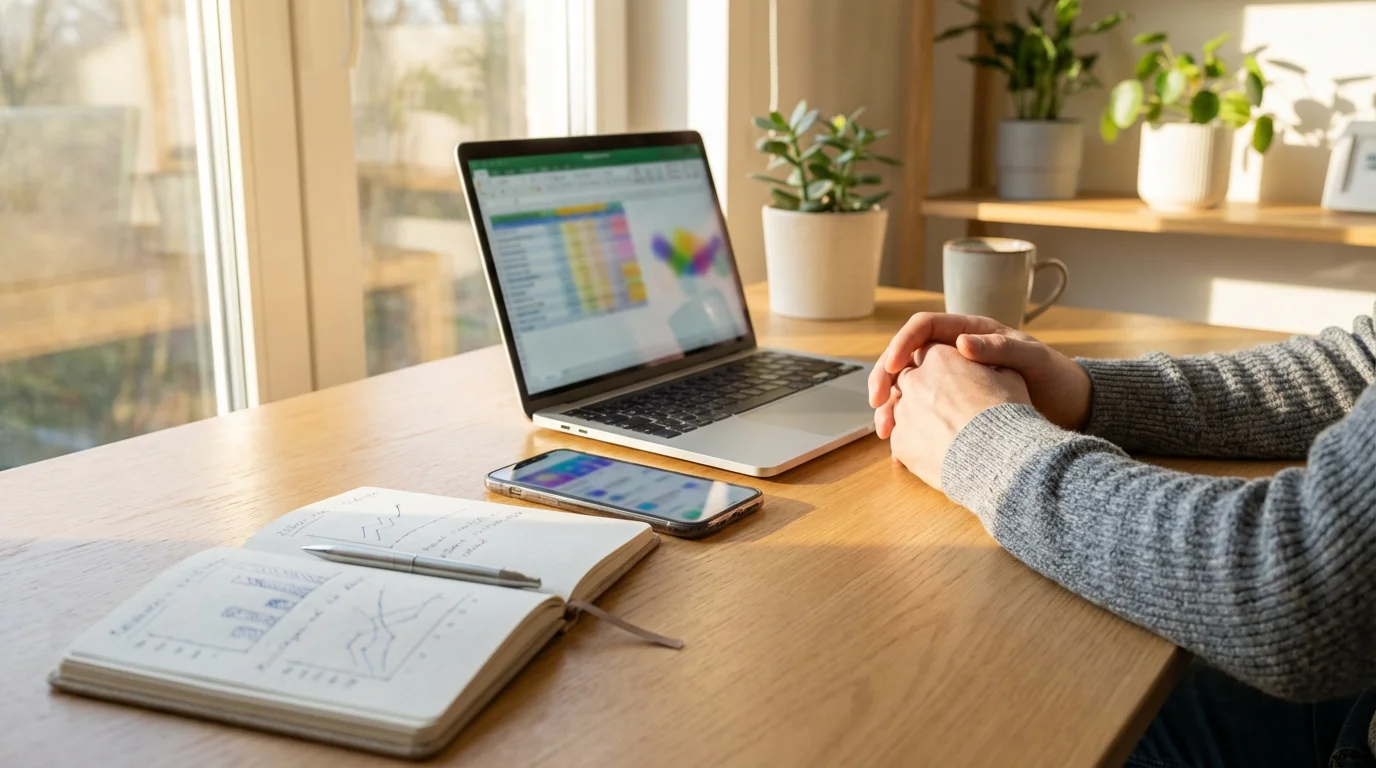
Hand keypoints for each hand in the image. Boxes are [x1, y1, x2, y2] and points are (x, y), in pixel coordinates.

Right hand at [869, 312, 1091, 436]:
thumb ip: (999, 349)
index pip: (923, 328)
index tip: (894, 366)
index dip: (902, 344)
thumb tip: (960, 343)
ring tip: (883, 428)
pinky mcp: (954, 407)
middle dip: (884, 378)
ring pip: (908, 388)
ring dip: (890, 406)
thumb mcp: (1032, 360)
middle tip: (876, 401)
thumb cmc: (1055, 377)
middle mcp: (954, 354)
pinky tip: (898, 444)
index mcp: (968, 332)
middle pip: (905, 358)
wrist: (1070, 408)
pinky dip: (907, 426)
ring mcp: (952, 381)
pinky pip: (921, 412)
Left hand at [886, 344, 1030, 489]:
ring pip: (900, 410)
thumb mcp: (1008, 378)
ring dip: (915, 418)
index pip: (927, 354)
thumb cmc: (1006, 414)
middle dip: (921, 391)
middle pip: (907, 380)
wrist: (998, 456)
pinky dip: (914, 443)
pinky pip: (901, 438)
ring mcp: (903, 412)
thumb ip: (989, 365)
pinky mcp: (900, 442)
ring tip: (941, 434)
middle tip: (940, 408)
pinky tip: (934, 452)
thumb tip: (987, 364)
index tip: (950, 379)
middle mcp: (914, 380)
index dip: (939, 367)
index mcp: (939, 358)